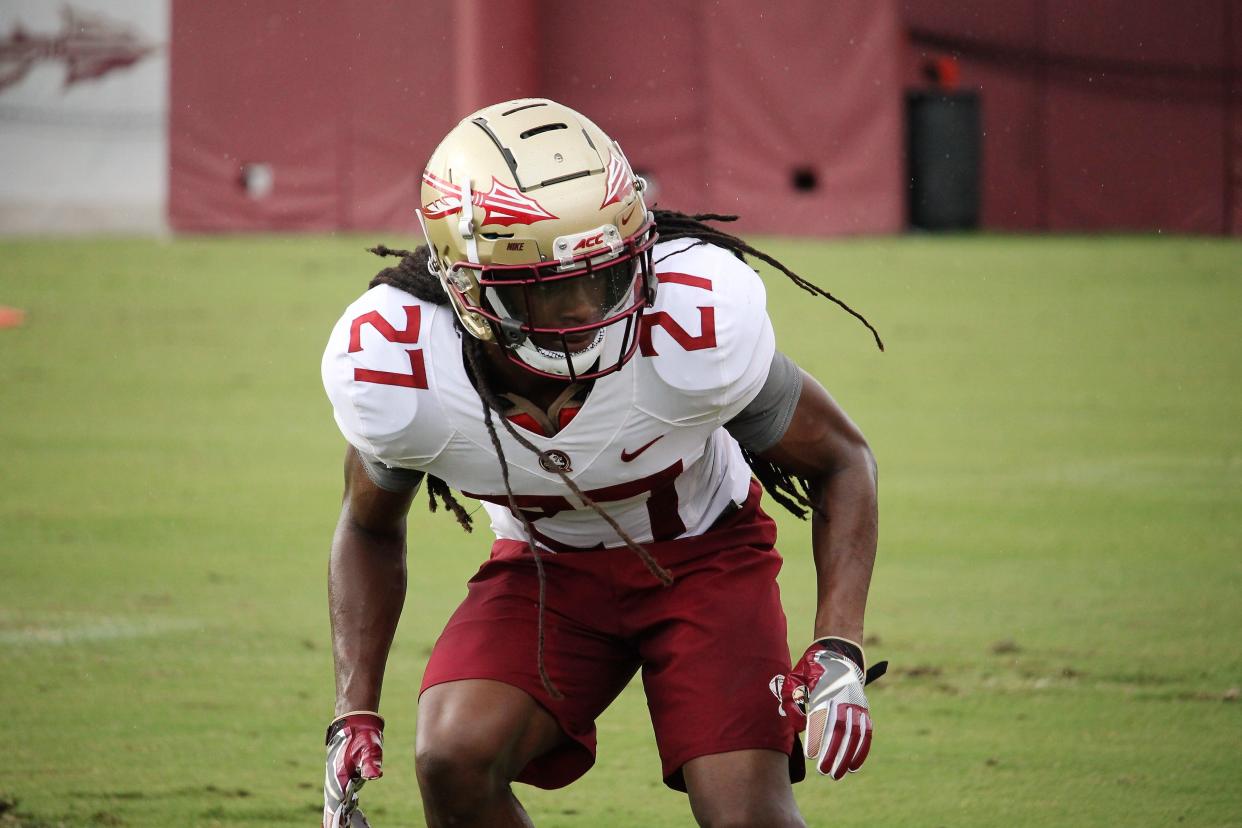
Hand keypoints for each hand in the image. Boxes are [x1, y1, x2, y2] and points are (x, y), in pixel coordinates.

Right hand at [323, 711, 383, 827]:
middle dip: (336, 824)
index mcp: (339, 780)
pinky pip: (344, 801)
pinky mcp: (344, 780)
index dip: (335, 822)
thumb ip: (370, 762)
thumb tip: (375, 775)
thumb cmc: (361, 735)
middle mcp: (335, 784)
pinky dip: (347, 812)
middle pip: (334, 812)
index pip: (336, 808)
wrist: (354, 722)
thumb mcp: (368, 748)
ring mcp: (338, 782)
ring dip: (341, 821)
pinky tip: (353, 820)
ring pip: (337, 808)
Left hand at [770, 638, 882, 779]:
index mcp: (824, 690)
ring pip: (855, 734)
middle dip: (833, 752)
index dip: (816, 737)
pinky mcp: (864, 709)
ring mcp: (856, 704)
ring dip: (847, 756)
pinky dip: (862, 751)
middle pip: (840, 729)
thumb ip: (792, 701)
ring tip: (837, 775)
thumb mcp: (794, 679)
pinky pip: (866, 733)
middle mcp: (842, 698)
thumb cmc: (810, 670)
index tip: (810, 756)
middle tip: (823, 771)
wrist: (838, 654)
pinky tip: (854, 767)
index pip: (821, 717)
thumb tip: (800, 728)